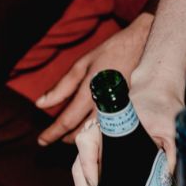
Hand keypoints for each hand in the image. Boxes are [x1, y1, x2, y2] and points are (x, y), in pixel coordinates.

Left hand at [36, 13, 152, 144]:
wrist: (145, 44)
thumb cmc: (110, 53)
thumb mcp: (81, 65)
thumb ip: (61, 88)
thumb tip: (40, 104)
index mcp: (92, 93)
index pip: (68, 121)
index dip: (53, 133)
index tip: (41, 141)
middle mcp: (107, 105)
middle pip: (83, 132)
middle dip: (66, 138)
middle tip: (55, 138)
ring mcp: (122, 109)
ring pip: (98, 135)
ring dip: (82, 138)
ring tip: (69, 137)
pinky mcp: (132, 110)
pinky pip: (111, 128)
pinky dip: (98, 133)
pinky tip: (91, 130)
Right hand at [71, 61, 181, 185]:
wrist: (155, 96)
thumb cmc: (159, 109)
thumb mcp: (170, 129)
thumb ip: (171, 153)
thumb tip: (167, 181)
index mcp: (103, 127)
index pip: (86, 147)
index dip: (89, 168)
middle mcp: (92, 139)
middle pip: (79, 169)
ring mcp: (93, 149)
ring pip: (80, 176)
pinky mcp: (99, 157)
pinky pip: (88, 176)